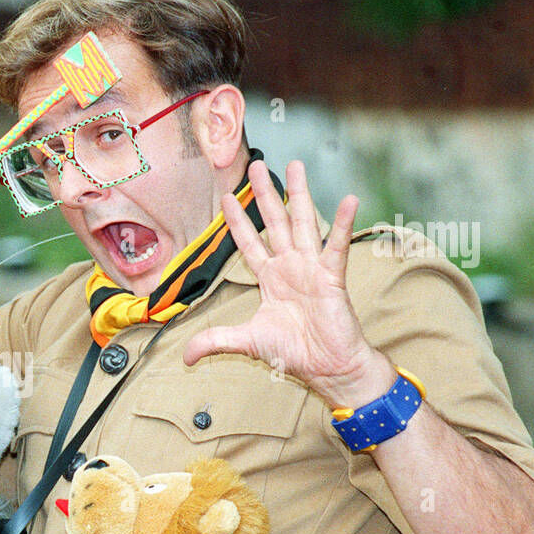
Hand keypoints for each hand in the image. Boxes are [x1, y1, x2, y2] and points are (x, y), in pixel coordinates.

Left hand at [182, 160, 395, 407]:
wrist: (327, 368)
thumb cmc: (294, 352)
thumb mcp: (246, 342)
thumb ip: (215, 341)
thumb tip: (183, 356)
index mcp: (271, 278)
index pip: (249, 242)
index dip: (238, 221)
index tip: (226, 197)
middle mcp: (291, 267)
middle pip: (275, 222)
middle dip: (265, 194)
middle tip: (257, 165)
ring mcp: (312, 269)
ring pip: (304, 223)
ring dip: (299, 194)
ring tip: (296, 166)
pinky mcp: (333, 278)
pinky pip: (337, 247)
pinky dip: (344, 225)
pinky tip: (350, 200)